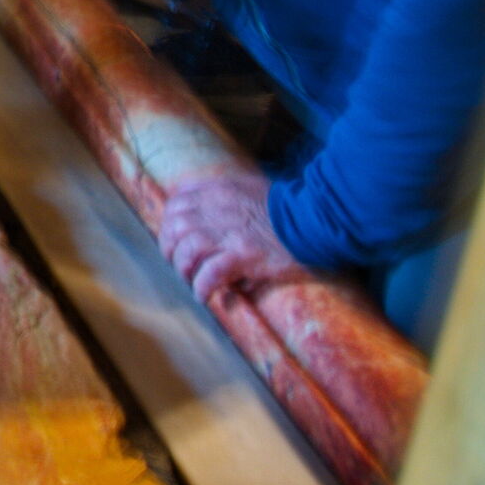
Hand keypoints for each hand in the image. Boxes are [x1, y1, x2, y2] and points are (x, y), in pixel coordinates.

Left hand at [160, 170, 307, 301]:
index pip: (176, 204)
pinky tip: (205, 295)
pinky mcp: (243, 255)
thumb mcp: (249, 189)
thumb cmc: (287, 208)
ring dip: (184, 269)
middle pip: (175, 228)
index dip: (169, 225)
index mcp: (218, 191)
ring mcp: (229, 232)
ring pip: (187, 251)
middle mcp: (217, 209)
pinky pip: (210, 274)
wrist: (315, 218)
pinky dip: (202, 287)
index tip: (174, 240)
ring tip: (192, 281)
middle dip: (171, 249)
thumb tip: (206, 223)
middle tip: (180, 265)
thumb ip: (224, 199)